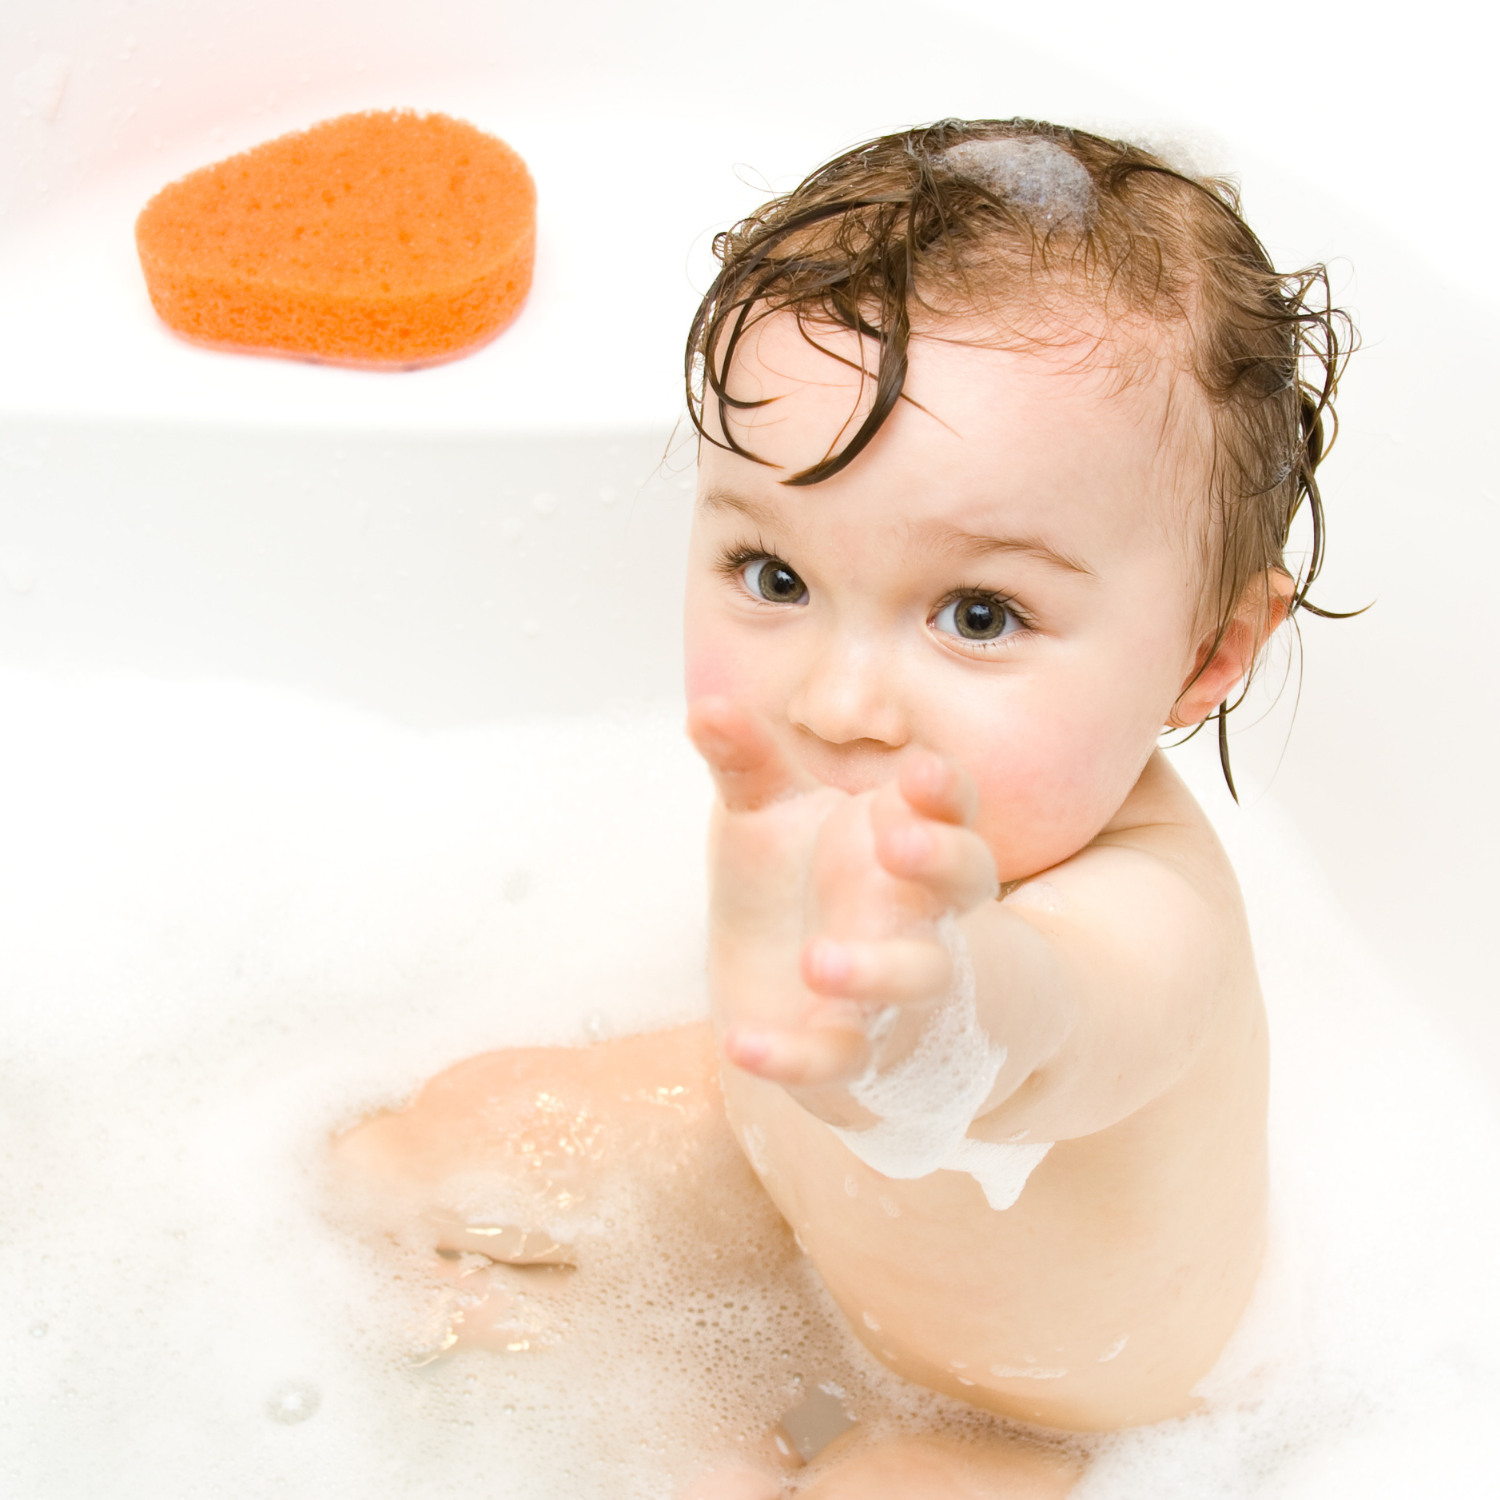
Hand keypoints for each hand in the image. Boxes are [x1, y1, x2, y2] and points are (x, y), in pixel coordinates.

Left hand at [687, 699, 997, 1093]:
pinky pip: (840, 1057)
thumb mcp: (775, 815)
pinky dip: (795, 1058)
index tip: (920, 771)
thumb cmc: (809, 882)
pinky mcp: (861, 1050)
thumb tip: (705, 708)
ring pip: (919, 977)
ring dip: (879, 970)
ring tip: (817, 960)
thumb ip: (749, 764)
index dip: (943, 790)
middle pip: (966, 880)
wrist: (810, 1000)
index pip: (950, 807)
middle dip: (942, 858)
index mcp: (912, 839)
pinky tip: (741, 1045)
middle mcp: (925, 910)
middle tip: (900, 840)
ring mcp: (903, 985)